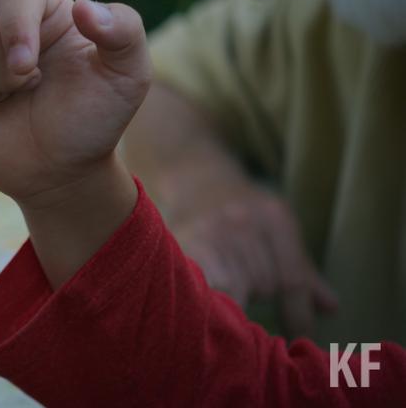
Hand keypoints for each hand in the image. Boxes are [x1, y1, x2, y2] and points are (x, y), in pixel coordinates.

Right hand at [0, 0, 150, 205]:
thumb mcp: (128, 75)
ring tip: (2, 105)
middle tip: (27, 94)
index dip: (16, 26)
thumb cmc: (95, 118)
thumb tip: (85, 8)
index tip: (29, 70)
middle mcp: (1, 27)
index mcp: (44, 11)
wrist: (62, 171)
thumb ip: (123, 31)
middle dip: (2, 72)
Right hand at [166, 175, 338, 337]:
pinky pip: (208, 285)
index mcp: (275, 218)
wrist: (197, 181)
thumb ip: (303, 271)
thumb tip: (331, 309)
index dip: (297, 314)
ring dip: (236, 298)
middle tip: (249, 294)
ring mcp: (214, 231)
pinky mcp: (188, 242)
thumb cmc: (247, 214)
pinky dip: (213, 298)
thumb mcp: (279, 231)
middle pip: (263, 284)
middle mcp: (245, 222)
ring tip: (230, 294)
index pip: (292, 278)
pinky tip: (213, 303)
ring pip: (235, 287)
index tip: (300, 338)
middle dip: (259, 294)